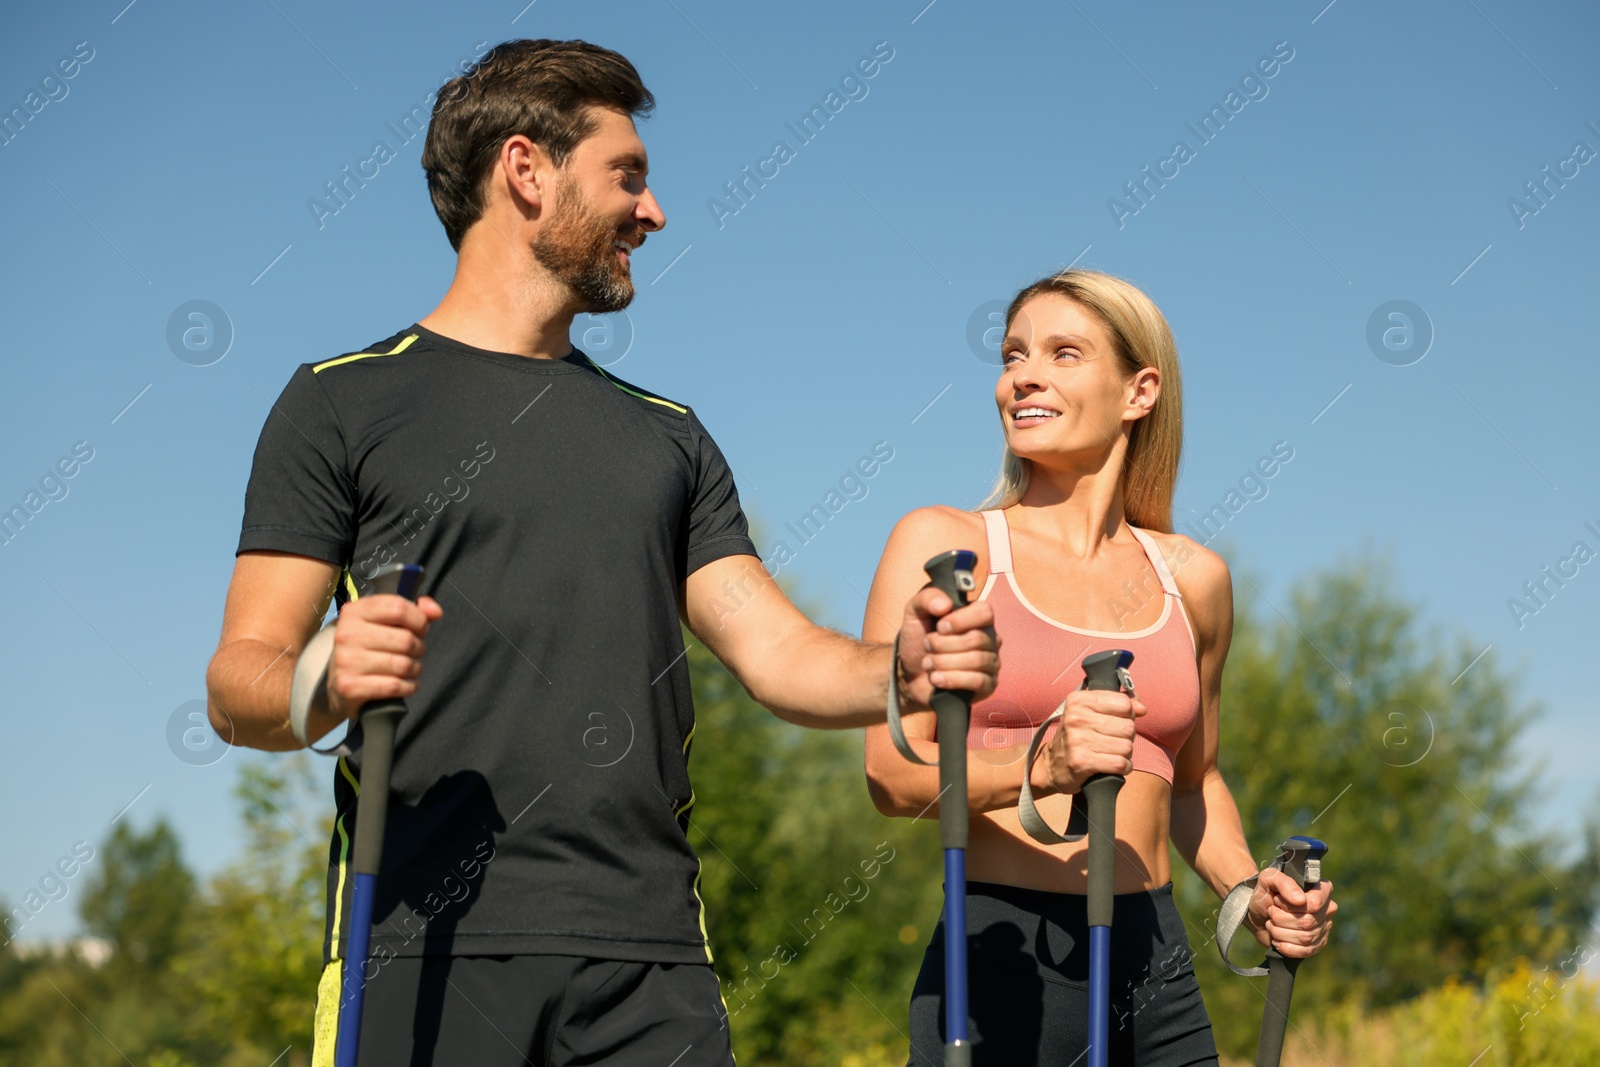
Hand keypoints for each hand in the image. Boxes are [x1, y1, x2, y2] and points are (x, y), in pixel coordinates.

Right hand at [325, 594, 443, 719]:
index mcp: (355, 612)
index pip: (399, 608)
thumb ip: (414, 611)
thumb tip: (435, 611)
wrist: (337, 685)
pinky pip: (395, 686)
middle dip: (420, 647)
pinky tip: (405, 684)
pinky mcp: (350, 687)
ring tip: (410, 668)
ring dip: (416, 668)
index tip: (420, 629)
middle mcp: (347, 634)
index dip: (419, 620)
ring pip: (404, 664)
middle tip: (414, 652)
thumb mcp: (385, 623)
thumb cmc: (368, 649)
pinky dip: (409, 686)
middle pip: (406, 639)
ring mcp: (347, 661)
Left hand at [895, 584, 998, 706]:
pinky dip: (951, 679)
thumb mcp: (915, 612)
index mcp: (976, 618)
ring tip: (928, 664)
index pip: (985, 612)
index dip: (961, 620)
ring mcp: (990, 663)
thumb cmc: (918, 640)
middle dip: (943, 644)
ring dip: (943, 662)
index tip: (940, 627)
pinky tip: (936, 679)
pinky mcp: (987, 685)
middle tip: (927, 646)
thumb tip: (945, 605)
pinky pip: (977, 681)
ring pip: (975, 660)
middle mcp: (989, 639)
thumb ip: (928, 598)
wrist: (910, 673)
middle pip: (976, 639)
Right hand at [1038, 687, 1146, 794]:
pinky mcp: (1081, 762)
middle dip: (1125, 737)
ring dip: (1124, 754)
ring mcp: (1077, 740)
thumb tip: (1142, 708)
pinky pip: (1120, 764)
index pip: (1124, 703)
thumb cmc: (1077, 736)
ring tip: (1109, 753)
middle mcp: (1076, 718)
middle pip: (1128, 727)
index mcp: (1078, 700)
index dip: (1127, 715)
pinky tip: (1111, 765)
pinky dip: (1123, 767)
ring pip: (1126, 747)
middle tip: (1111, 741)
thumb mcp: (1091, 712)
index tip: (1116, 721)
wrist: (1051, 765)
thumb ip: (1118, 703)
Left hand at [1246, 866, 1336, 958]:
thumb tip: (1300, 900)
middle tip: (1271, 913)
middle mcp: (1327, 908)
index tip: (1276, 900)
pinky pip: (1306, 951)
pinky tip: (1277, 941)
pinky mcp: (1317, 944)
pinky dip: (1287, 948)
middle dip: (1281, 919)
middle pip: (1307, 922)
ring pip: (1306, 938)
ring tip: (1272, 925)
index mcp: (1321, 889)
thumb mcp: (1268, 879)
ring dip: (1281, 933)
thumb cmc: (1265, 893)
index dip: (1291, 906)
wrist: (1258, 915)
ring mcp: (1324, 927)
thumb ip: (1284, 883)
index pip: (1315, 903)